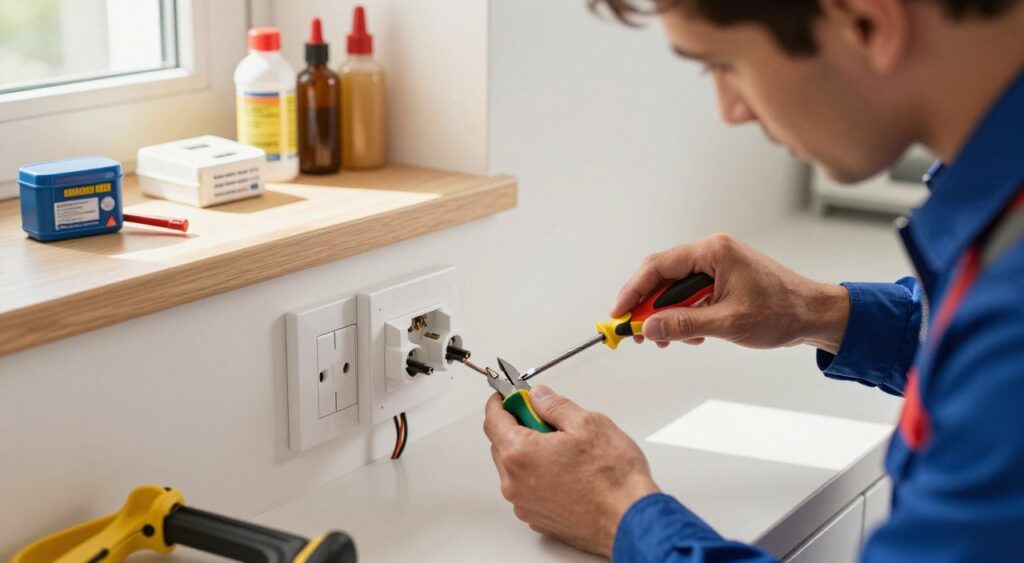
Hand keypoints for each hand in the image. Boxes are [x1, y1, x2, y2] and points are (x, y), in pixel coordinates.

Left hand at [483, 385, 658, 556]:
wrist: (630, 521)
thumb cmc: (613, 480)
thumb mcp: (587, 424)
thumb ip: (555, 406)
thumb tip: (539, 397)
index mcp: (520, 454)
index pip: (493, 419)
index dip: (501, 402)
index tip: (509, 395)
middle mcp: (515, 483)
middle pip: (501, 444)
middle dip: (519, 426)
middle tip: (546, 418)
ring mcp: (525, 504)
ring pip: (515, 469)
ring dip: (529, 453)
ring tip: (564, 449)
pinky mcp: (538, 519)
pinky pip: (528, 489)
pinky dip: (538, 476)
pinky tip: (566, 471)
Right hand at [612, 233, 849, 353]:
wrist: (816, 315)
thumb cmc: (782, 312)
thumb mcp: (729, 323)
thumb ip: (684, 323)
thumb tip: (647, 328)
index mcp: (713, 251)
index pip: (658, 266)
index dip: (633, 291)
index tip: (617, 314)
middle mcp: (712, 252)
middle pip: (662, 276)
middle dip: (647, 307)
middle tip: (634, 333)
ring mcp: (718, 265)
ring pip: (675, 288)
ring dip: (667, 315)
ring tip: (668, 340)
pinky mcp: (722, 279)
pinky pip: (691, 295)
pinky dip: (685, 315)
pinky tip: (692, 334)